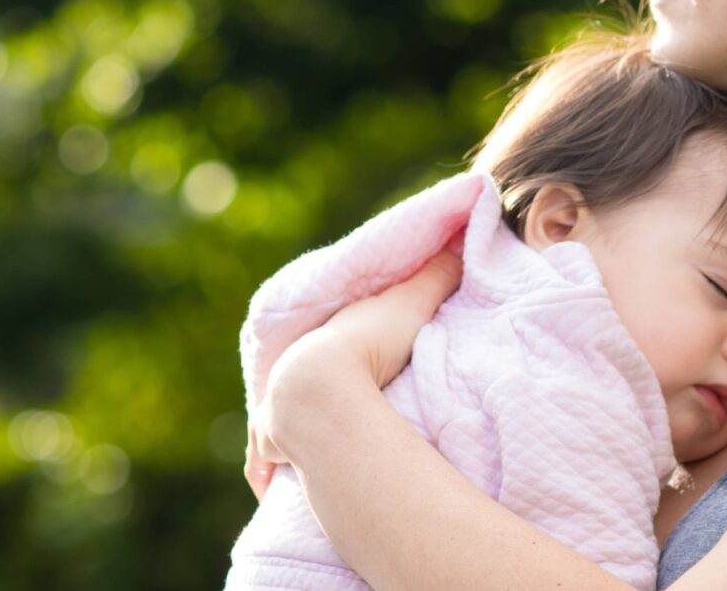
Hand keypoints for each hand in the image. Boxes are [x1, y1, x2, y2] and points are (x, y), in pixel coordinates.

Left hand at [249, 247, 462, 496]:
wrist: (323, 388)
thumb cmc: (365, 343)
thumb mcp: (410, 301)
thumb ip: (437, 274)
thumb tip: (462, 239)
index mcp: (315, 339)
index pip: (316, 342)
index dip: (329, 350)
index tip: (340, 358)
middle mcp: (283, 374)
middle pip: (286, 383)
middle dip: (296, 394)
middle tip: (320, 406)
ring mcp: (271, 414)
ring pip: (268, 426)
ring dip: (279, 436)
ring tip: (300, 448)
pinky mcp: (271, 448)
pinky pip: (263, 465)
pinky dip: (267, 475)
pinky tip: (271, 488)